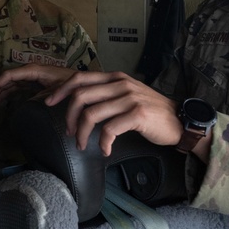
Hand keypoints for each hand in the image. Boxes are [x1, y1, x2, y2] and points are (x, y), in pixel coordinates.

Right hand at [0, 64, 76, 114]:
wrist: (84, 82)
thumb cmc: (74, 83)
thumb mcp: (63, 89)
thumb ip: (50, 94)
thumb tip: (36, 103)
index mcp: (34, 71)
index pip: (9, 76)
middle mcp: (29, 72)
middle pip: (5, 80)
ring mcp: (30, 78)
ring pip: (8, 85)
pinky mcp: (33, 83)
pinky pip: (15, 88)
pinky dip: (6, 95)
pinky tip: (0, 104)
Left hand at [46, 71, 183, 155]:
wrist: (179, 121)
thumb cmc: (150, 112)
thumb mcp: (126, 95)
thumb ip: (106, 95)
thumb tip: (79, 103)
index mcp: (115, 78)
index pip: (80, 78)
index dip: (61, 90)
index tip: (49, 103)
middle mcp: (120, 84)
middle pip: (80, 96)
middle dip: (68, 117)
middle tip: (70, 133)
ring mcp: (129, 98)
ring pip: (91, 114)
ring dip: (82, 134)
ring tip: (83, 145)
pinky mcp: (137, 114)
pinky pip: (109, 129)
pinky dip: (103, 143)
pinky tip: (105, 150)